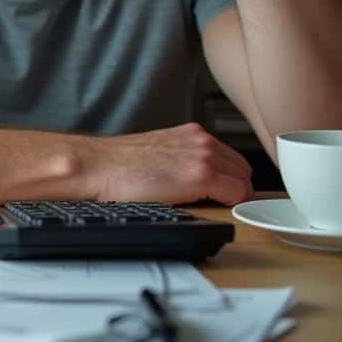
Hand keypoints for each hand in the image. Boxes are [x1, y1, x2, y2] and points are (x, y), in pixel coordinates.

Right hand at [86, 122, 254, 204]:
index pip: (232, 158)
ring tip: (209, 206)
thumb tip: (194, 177)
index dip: (229, 178)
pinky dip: (231, 204)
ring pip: (244, 182)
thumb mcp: (159, 151)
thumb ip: (183, 157)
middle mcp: (202, 140)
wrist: (97, 166)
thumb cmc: (118, 164)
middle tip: (217, 203)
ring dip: (232, 197)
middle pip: (243, 170)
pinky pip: (237, 194)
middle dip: (235, 188)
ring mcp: (203, 156)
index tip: (221, 191)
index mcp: (192, 134)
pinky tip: (209, 207)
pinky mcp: (200, 176)